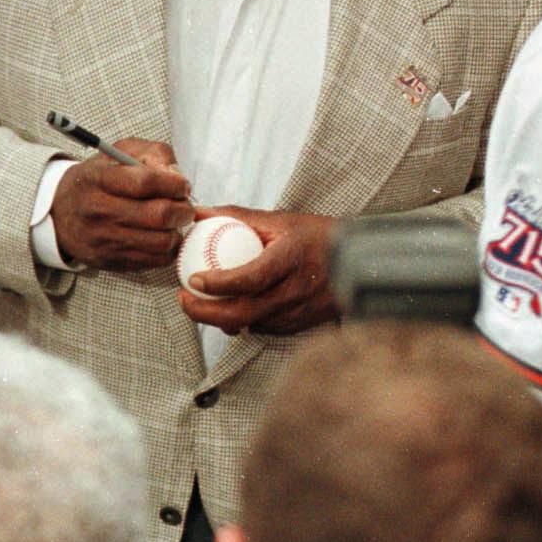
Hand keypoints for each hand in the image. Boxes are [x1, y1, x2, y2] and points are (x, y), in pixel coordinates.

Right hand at [51, 139, 191, 270]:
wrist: (60, 212)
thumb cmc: (97, 179)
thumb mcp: (119, 153)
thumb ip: (153, 154)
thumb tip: (176, 175)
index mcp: (100, 179)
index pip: (146, 182)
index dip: (173, 184)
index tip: (182, 185)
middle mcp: (100, 211)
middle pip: (158, 215)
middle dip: (182, 210)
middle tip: (184, 206)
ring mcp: (105, 239)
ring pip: (161, 242)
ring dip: (177, 232)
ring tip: (174, 223)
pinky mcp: (112, 261)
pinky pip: (154, 261)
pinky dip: (168, 249)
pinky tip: (163, 236)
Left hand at [179, 206, 339, 334]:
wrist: (357, 262)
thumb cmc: (316, 237)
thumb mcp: (280, 221)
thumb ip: (238, 216)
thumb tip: (200, 212)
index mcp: (290, 259)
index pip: (249, 278)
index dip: (218, 283)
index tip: (193, 279)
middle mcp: (295, 290)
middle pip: (243, 313)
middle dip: (205, 313)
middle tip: (184, 300)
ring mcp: (299, 313)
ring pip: (250, 325)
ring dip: (220, 319)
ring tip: (200, 304)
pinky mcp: (299, 327)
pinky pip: (262, 328)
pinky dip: (242, 321)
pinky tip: (230, 309)